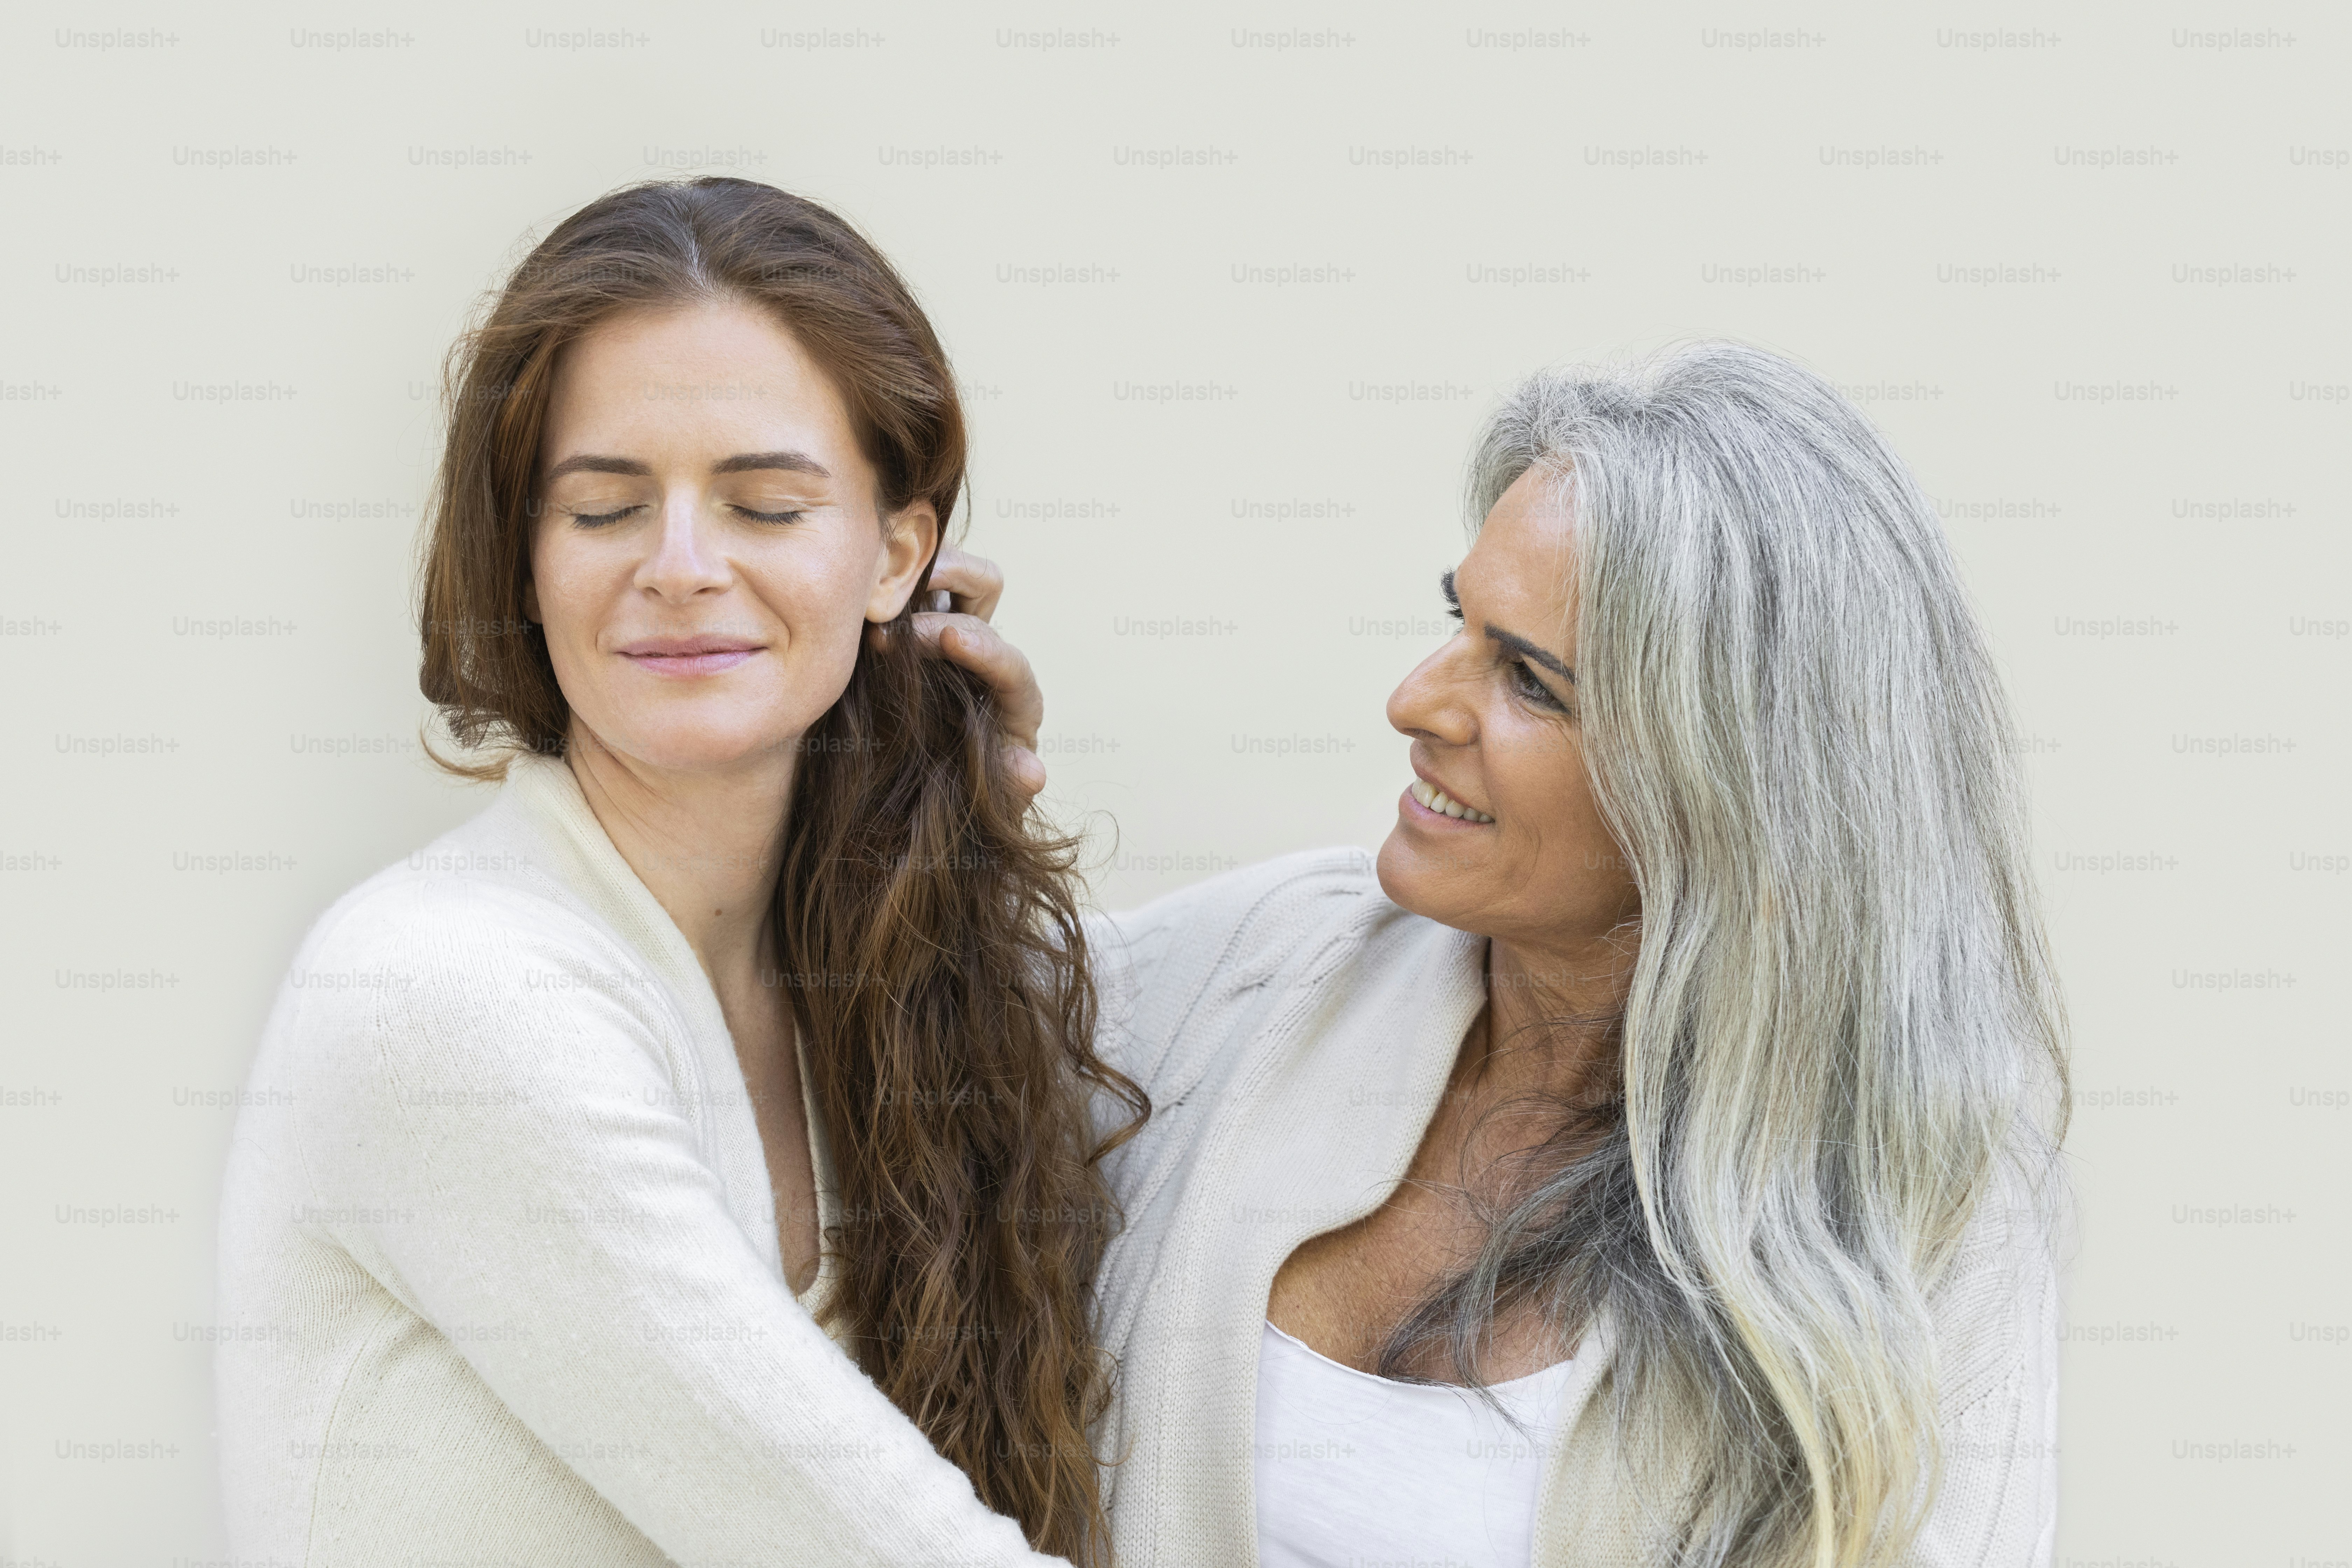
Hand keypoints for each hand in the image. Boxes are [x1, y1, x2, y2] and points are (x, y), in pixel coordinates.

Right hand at [869, 547, 1047, 803]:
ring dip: (909, 570)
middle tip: (886, 621)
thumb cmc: (963, 797)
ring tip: (864, 592)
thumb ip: (1010, 788)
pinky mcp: (910, 620)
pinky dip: (882, 577)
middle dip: (939, 595)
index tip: (950, 637)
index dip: (983, 646)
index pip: (1009, 659)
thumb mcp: (989, 802)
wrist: (925, 794)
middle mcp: (983, 650)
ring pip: (942, 570)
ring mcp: (944, 626)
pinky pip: (901, 581)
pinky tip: (847, 591)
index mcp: (1012, 695)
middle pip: (982, 589)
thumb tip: (1032, 772)